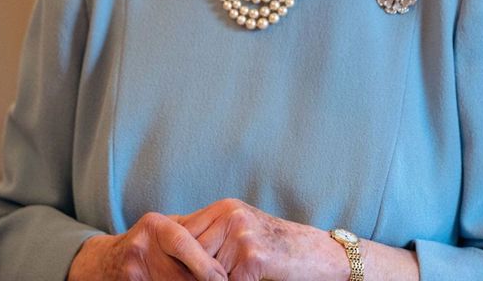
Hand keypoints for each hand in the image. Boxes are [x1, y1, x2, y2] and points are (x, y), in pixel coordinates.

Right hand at [68, 213, 227, 280]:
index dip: (206, 265)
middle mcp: (142, 247)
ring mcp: (133, 271)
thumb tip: (228, 243)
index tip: (222, 278)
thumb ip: (193, 232)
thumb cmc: (149, 243)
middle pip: (182, 274)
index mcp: (155, 227)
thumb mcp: (166, 229)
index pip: (183, 244)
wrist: (107, 262)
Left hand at [177, 199, 342, 280]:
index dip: (174, 251)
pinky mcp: (253, 258)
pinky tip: (242, 280)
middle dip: (187, 269)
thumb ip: (211, 233)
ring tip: (221, 277)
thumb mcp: (240, 228)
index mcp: (224, 208)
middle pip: (190, 249)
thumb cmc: (274, 246)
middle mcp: (230, 216)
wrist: (315, 254)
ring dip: (207, 280)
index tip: (167, 266)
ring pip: (206, 268)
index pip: (183, 229)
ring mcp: (242, 236)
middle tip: (180, 277)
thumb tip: (171, 240)